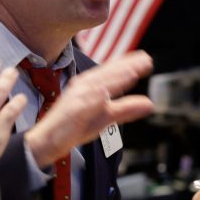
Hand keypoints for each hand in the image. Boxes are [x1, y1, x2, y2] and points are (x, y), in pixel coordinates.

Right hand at [25, 50, 154, 166]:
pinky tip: (109, 91)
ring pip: (99, 83)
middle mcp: (84, 86)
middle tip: (146, 59)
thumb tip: (150, 103)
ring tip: (133, 70)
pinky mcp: (74, 109)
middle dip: (127, 65)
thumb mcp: (107, 117)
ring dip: (115, 76)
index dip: (128, 63)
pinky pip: (88, 100)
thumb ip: (127, 109)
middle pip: (108, 73)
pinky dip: (99, 94)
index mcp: (91, 85)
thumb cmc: (75, 126)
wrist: (49, 140)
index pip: (112, 71)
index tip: (146, 59)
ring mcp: (78, 96)